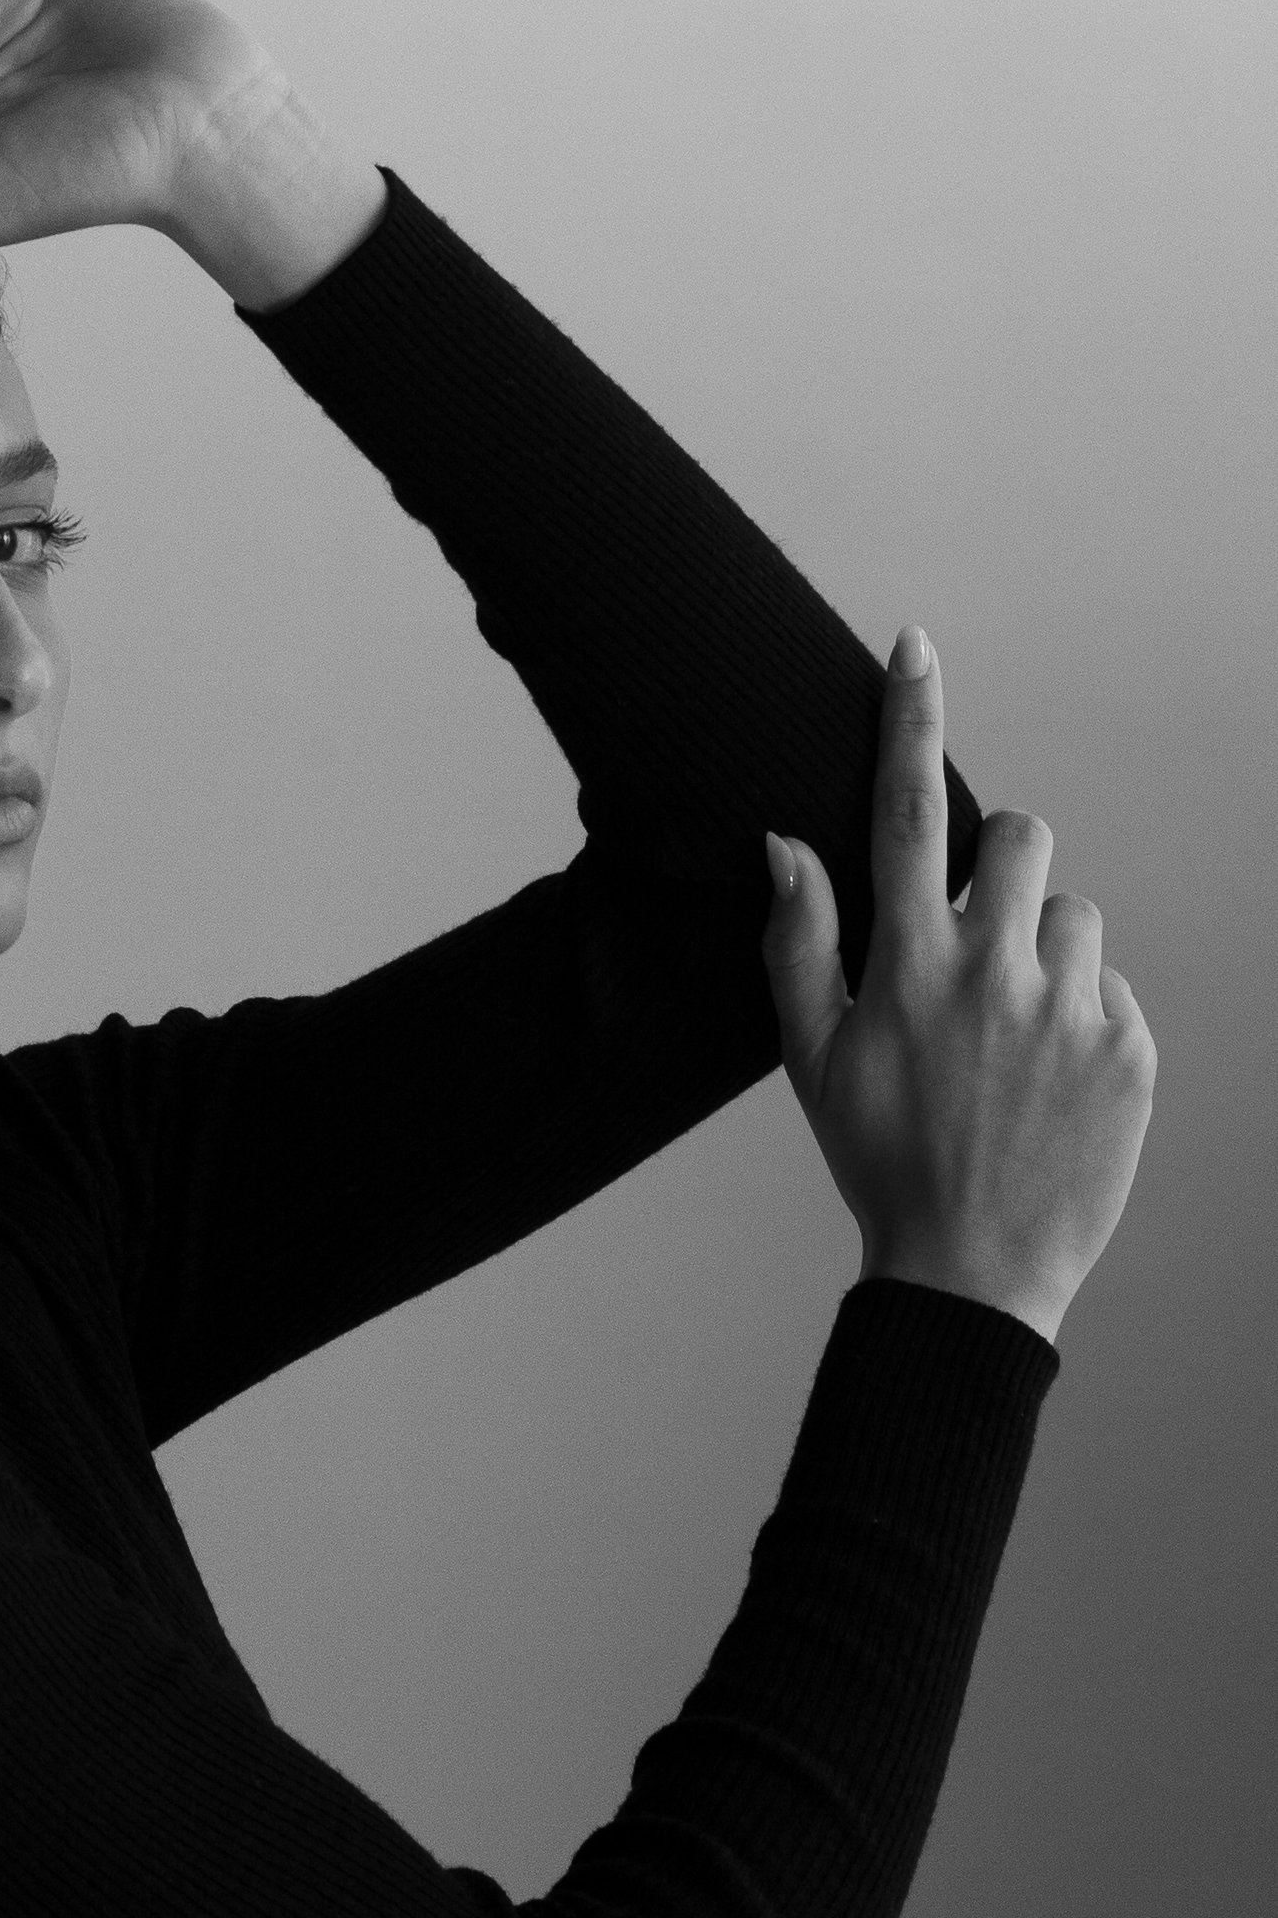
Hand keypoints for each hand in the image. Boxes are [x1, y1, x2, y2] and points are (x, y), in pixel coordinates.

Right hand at [762, 628, 1156, 1344]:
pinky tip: (1046, 1082)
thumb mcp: (813, 1058)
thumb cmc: (881, 1160)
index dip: (912, 718)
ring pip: (1074, 915)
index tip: (918, 646)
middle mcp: (996, 972)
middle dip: (1002, 866)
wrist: (971, 1272)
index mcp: (909, 965)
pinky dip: (1083, 1018)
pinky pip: (1113, 989)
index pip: (910, 809)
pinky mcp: (1132, 1049)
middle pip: (1021, 837)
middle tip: (974, 941)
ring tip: (1010, 1037)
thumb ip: (798, 942)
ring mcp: (1073, 1010)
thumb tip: (785, 845)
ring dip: (1044, 953)